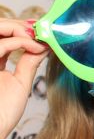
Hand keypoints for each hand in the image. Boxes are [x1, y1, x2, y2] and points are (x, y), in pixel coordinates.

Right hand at [0, 19, 47, 138]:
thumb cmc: (2, 113)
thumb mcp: (19, 82)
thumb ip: (28, 61)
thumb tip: (44, 44)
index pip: (0, 36)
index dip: (19, 29)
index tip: (41, 31)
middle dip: (18, 25)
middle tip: (40, 29)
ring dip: (17, 28)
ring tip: (37, 36)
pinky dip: (17, 41)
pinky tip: (34, 46)